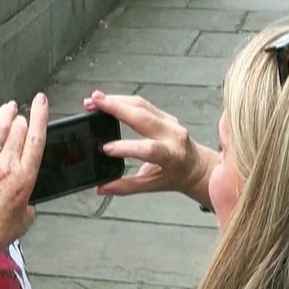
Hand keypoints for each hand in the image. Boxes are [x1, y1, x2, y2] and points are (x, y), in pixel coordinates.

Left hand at [0, 93, 48, 249]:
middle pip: (18, 131)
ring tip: (7, 107)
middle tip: (19, 115)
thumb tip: (28, 201)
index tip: (41, 101)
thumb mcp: (25, 219)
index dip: (40, 116)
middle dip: (21, 119)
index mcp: (25, 177)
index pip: (36, 139)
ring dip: (4, 114)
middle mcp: (6, 165)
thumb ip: (29, 204)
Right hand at [83, 91, 213, 199]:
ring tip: (94, 100)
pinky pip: (142, 103)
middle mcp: (172, 134)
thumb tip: (101, 188)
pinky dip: (123, 101)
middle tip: (93, 103)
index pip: (148, 148)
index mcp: (171, 155)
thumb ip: (126, 186)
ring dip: (116, 100)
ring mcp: (169, 121)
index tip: (105, 148)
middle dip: (116, 107)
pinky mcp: (164, 114)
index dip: (126, 147)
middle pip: (143, 116)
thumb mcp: (152, 186)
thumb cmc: (175, 176)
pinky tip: (107, 101)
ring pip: (141, 104)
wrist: (195, 166)